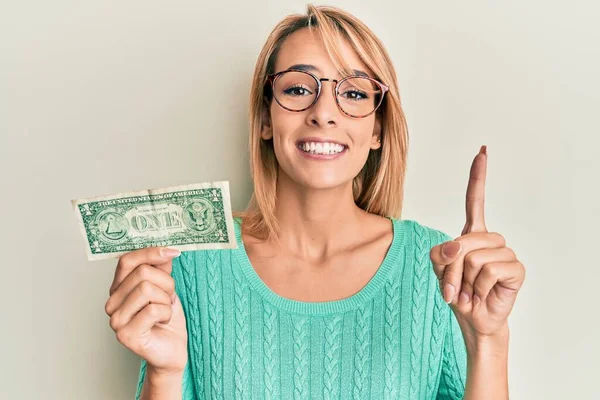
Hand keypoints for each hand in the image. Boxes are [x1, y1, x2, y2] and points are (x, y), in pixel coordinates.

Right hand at [105, 247, 187, 374]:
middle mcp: (112, 302)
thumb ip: (161, 268)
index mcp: (118, 288)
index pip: (127, 260)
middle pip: (142, 273)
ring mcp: (116, 320)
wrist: (172, 349)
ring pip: (147, 289)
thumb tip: (164, 249)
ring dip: (166, 300)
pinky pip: (153, 310)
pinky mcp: (125, 335)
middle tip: (168, 297)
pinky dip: (166, 314)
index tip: (173, 252)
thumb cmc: (166, 318)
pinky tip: (162, 323)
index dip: (150, 252)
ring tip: (164, 311)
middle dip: (166, 283)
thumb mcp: (166, 287)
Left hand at [430, 146, 525, 338]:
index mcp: (471, 234)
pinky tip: (482, 295)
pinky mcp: (516, 269)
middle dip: (451, 268)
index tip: (482, 151)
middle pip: (464, 241)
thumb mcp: (438, 269)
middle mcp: (491, 239)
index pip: (476, 201)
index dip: (478, 177)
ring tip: (469, 291)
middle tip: (454, 287)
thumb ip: (441, 252)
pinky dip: (478, 288)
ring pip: (474, 257)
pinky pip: (488, 271)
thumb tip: (459, 245)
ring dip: (464, 280)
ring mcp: (505, 253)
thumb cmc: (456, 291)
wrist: (471, 318)